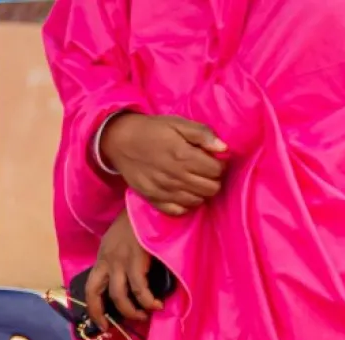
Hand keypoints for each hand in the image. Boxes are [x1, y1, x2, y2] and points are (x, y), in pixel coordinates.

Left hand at [86, 210, 160, 327]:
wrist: (152, 201)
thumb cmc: (142, 220)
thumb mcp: (123, 240)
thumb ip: (122, 258)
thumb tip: (130, 281)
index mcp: (103, 256)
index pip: (91, 287)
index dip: (93, 308)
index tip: (101, 322)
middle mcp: (107, 259)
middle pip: (97, 294)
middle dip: (103, 314)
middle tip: (116, 326)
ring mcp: (121, 259)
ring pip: (120, 295)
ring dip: (133, 310)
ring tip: (146, 314)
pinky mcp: (137, 258)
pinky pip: (139, 287)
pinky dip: (147, 300)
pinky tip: (156, 304)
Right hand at [99, 113, 226, 215]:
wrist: (120, 142)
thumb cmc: (153, 130)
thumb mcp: (178, 123)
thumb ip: (202, 134)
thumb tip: (223, 148)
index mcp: (184, 156)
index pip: (217, 170)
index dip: (220, 165)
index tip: (214, 160)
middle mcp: (175, 176)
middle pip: (210, 188)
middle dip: (213, 180)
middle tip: (206, 172)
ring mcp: (164, 190)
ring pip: (196, 201)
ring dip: (200, 192)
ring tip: (195, 181)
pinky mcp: (153, 199)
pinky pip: (177, 211)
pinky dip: (184, 205)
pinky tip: (183, 193)